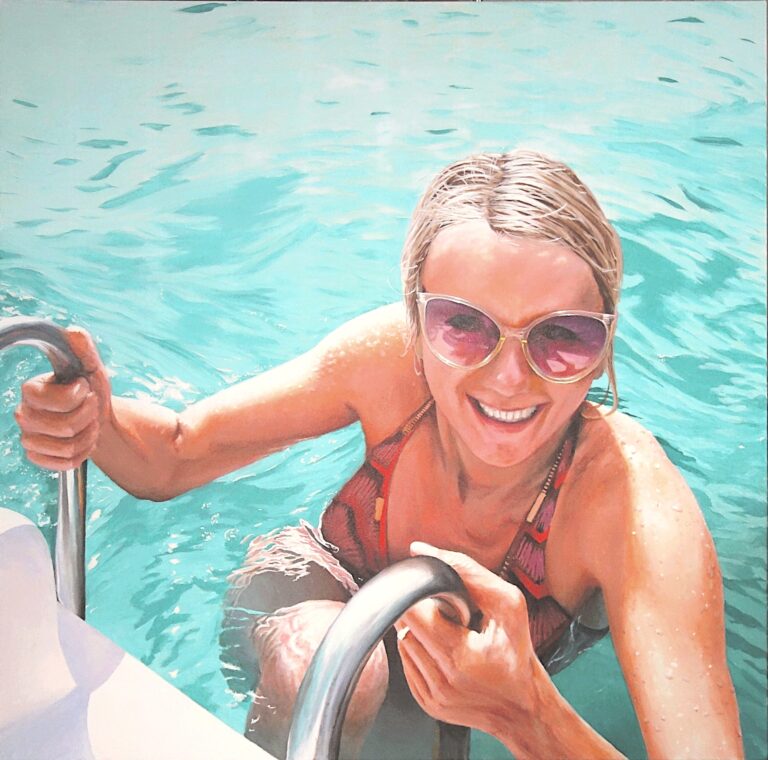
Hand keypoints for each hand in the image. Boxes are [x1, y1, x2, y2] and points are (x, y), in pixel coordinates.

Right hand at [14, 328, 111, 470]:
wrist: (99, 418)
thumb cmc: (92, 390)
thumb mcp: (92, 368)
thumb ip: (84, 350)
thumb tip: (74, 332)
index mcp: (31, 390)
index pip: (54, 400)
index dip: (78, 397)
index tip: (84, 388)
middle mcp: (24, 414)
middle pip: (64, 427)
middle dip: (88, 417)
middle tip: (91, 408)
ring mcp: (28, 437)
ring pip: (66, 447)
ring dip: (88, 437)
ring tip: (89, 424)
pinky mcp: (37, 457)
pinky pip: (64, 463)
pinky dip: (82, 454)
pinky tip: (83, 442)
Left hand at [395, 541, 540, 734]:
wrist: (526, 708)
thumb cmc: (519, 654)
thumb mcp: (509, 604)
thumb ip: (467, 571)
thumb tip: (422, 551)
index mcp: (460, 657)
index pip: (413, 612)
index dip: (420, 594)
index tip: (434, 590)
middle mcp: (442, 681)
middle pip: (404, 626)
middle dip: (420, 609)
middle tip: (445, 610)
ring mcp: (432, 697)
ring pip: (402, 644)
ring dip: (418, 630)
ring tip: (447, 631)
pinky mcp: (428, 704)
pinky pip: (407, 664)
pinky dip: (420, 650)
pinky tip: (444, 648)